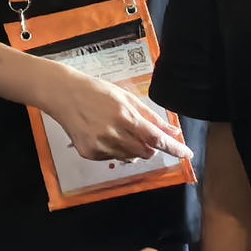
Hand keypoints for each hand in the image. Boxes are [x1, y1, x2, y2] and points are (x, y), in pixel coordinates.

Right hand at [40, 63, 192, 165]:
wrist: (63, 95)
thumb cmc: (97, 92)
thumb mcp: (126, 98)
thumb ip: (150, 117)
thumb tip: (172, 130)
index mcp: (125, 116)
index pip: (156, 138)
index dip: (174, 148)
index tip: (187, 154)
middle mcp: (113, 133)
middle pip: (145, 152)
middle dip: (151, 147)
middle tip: (144, 135)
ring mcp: (100, 145)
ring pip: (130, 157)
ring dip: (133, 149)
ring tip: (119, 131)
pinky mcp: (89, 153)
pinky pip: (112, 158)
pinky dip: (116, 150)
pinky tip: (104, 135)